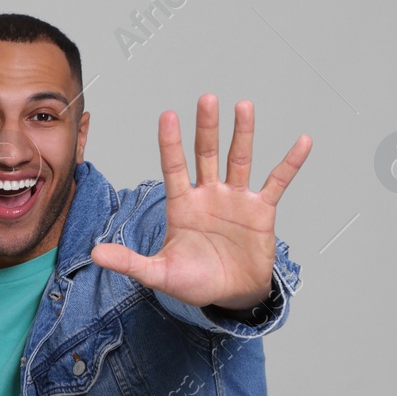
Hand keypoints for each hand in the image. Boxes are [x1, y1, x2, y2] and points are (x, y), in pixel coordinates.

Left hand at [90, 94, 310, 310]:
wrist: (229, 297)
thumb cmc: (194, 282)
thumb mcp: (158, 273)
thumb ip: (129, 261)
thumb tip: (94, 255)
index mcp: (182, 205)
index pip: (173, 167)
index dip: (170, 143)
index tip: (167, 115)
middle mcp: (208, 195)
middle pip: (206, 154)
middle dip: (206, 127)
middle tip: (206, 99)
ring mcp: (236, 199)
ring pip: (239, 159)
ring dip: (242, 134)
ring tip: (243, 105)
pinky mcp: (261, 210)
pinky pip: (277, 181)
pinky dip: (290, 163)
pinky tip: (302, 142)